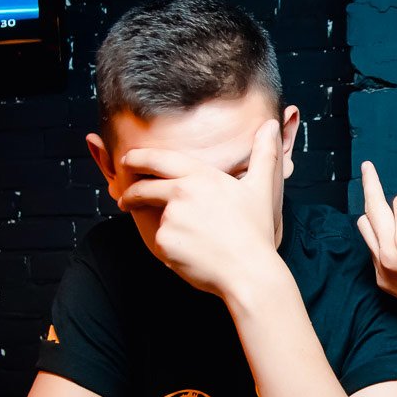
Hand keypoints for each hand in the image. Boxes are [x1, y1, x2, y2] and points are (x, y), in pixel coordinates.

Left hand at [119, 120, 285, 296]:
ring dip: (163, 227)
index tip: (127, 160)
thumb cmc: (255, 231)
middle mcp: (182, 193)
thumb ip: (264, 153)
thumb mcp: (261, 188)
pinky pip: (161, 244)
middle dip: (129, 192)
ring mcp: (170, 218)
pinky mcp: (164, 243)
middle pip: (143, 188)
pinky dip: (170, 249)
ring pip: (156, 220)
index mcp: (201, 176)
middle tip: (125, 197)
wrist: (249, 272)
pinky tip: (191, 256)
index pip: (159, 159)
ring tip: (185, 240)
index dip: (138, 158)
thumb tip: (271, 123)